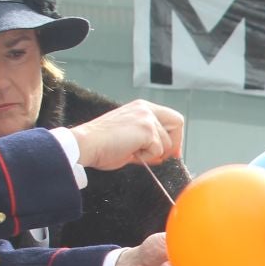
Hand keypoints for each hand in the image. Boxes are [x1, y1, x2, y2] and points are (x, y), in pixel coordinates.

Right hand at [68, 99, 184, 168]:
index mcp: (141, 108)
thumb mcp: (130, 138)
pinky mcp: (146, 129)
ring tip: (132, 152)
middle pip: (178, 123)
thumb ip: (148, 141)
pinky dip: (146, 157)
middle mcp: (146, 108)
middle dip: (174, 143)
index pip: (172, 117)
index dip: (176, 136)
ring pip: (168, 143)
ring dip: (152, 153)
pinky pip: (158, 151)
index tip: (173, 152)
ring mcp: (147, 118)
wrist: (86, 145)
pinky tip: (130, 153)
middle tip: (160, 157)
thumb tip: (164, 155)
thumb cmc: (102, 144)